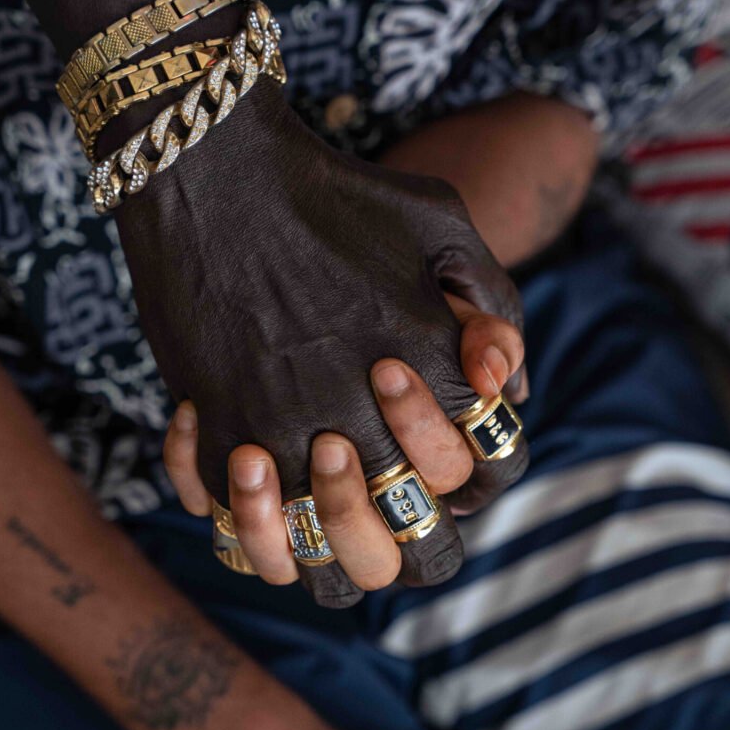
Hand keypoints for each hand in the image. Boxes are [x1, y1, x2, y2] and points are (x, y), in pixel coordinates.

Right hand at [117, 79, 526, 604]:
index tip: (439, 440)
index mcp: (434, 369)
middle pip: (417, 542)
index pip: (484, 471)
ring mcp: (291, 432)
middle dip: (415, 532)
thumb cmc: (338, 195)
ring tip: (320, 503)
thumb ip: (494, 309)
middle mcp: (368, 416)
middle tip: (388, 494)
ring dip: (333, 546)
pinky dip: (257, 524)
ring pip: (329, 558)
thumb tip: (510, 389)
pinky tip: (260, 474)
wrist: (219, 171)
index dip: (473, 468)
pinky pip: (246, 525)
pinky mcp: (222, 430)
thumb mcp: (444, 224)